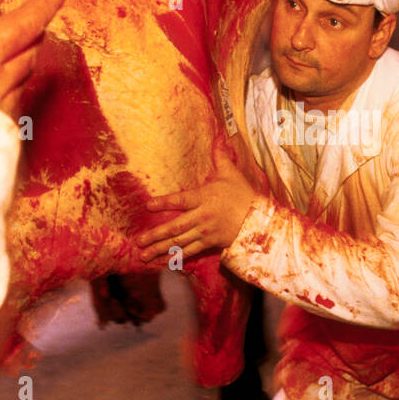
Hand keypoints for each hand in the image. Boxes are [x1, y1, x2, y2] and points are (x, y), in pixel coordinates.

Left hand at [136, 150, 259, 264]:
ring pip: (180, 242)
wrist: (259, 221)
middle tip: (138, 241)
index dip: (165, 203)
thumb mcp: (232, 175)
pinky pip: (191, 251)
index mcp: (205, 197)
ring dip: (160, 249)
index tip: (149, 205)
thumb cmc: (244, 196)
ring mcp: (206, 232)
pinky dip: (177, 257)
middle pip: (176, 227)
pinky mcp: (210, 243)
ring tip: (144, 254)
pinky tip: (164, 262)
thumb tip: (219, 138)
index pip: (181, 200)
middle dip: (155, 235)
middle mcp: (203, 216)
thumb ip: (221, 158)